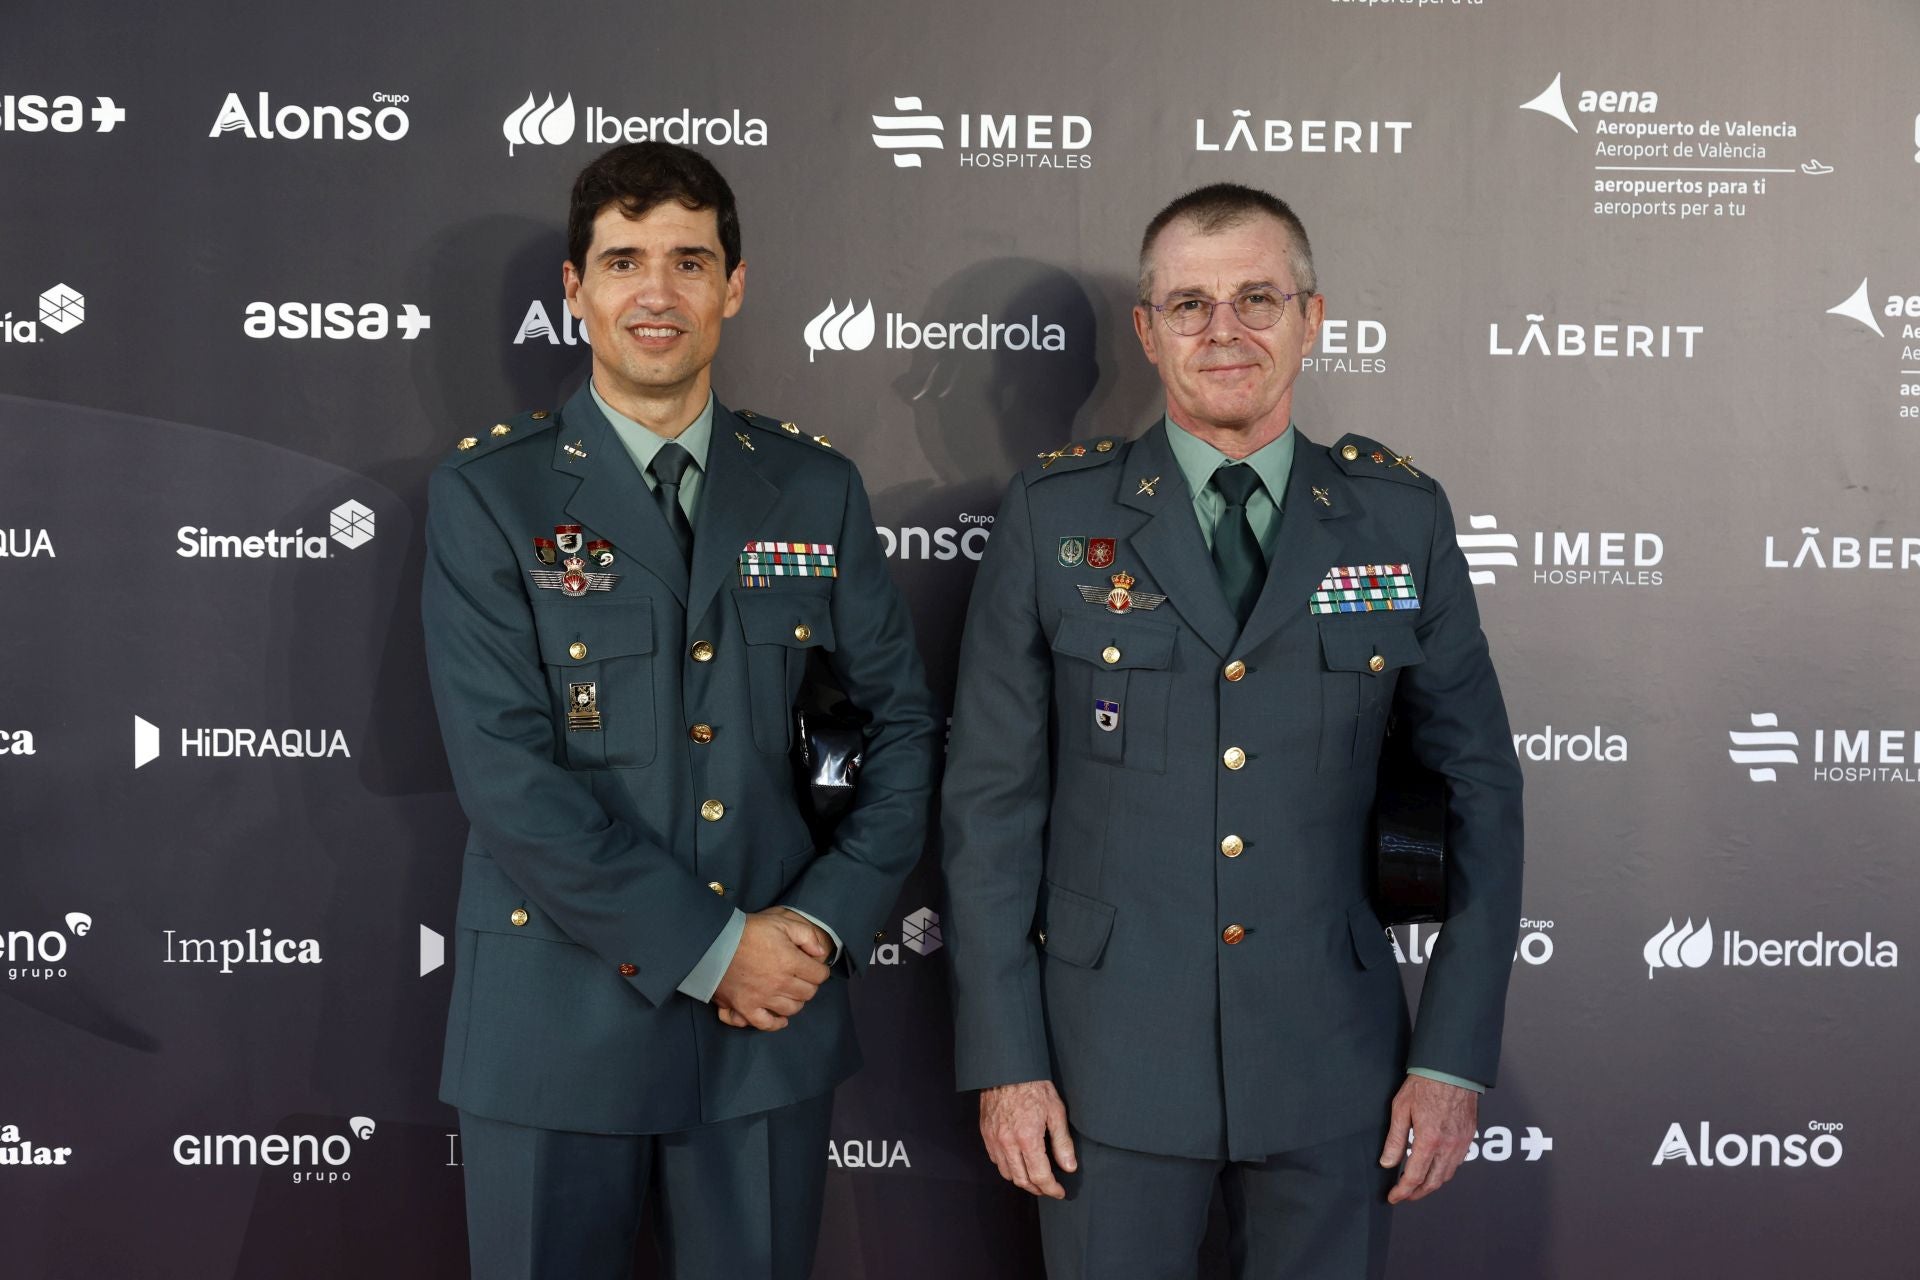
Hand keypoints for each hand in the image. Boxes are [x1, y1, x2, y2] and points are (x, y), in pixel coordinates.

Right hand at [711, 909, 831, 1031]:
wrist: (713, 943)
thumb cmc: (747, 930)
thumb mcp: (780, 921)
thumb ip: (806, 935)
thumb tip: (821, 953)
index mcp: (790, 961)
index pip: (819, 975)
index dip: (819, 969)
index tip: (812, 965)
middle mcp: (779, 983)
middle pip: (808, 993)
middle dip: (808, 984)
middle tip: (801, 976)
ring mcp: (762, 998)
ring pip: (792, 1009)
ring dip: (795, 1001)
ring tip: (789, 991)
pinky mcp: (745, 1007)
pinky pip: (766, 1024)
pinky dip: (776, 1023)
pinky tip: (780, 1018)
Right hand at [979, 1079, 1077, 1198]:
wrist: (1007, 1068)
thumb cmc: (1033, 1086)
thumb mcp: (1055, 1111)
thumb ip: (1062, 1142)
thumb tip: (1069, 1167)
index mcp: (1027, 1138)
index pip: (1040, 1176)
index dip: (1051, 1189)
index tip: (1059, 1192)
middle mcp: (1007, 1143)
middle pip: (1022, 1180)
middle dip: (1037, 1189)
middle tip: (1049, 1189)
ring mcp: (993, 1139)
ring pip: (1007, 1173)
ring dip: (1022, 1180)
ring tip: (1035, 1178)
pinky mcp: (985, 1133)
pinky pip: (995, 1160)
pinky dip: (1008, 1167)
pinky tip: (1018, 1163)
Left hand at [1380, 1074, 1477, 1203]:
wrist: (1451, 1069)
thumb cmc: (1424, 1084)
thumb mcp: (1400, 1109)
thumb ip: (1395, 1140)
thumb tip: (1387, 1163)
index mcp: (1429, 1140)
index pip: (1414, 1177)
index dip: (1402, 1191)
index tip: (1393, 1197)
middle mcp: (1448, 1146)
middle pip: (1433, 1182)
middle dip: (1417, 1193)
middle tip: (1404, 1195)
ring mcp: (1461, 1142)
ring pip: (1447, 1175)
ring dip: (1432, 1184)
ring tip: (1418, 1185)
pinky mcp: (1469, 1136)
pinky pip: (1457, 1162)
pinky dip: (1444, 1171)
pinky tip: (1435, 1167)